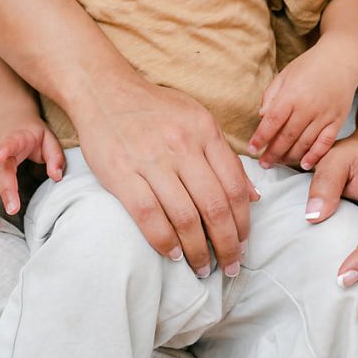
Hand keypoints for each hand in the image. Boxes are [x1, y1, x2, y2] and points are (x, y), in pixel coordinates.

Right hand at [0, 118, 64, 223]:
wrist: (13, 116)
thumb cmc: (33, 133)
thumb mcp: (49, 139)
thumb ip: (55, 157)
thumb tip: (57, 177)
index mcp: (18, 138)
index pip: (11, 143)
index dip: (4, 149)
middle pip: (0, 169)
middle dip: (5, 190)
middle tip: (12, 210)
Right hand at [73, 78, 259, 275]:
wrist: (104, 90)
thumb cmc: (153, 108)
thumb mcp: (196, 118)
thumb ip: (224, 155)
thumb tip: (253, 196)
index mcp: (204, 129)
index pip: (234, 184)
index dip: (243, 220)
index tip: (243, 242)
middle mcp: (182, 144)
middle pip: (215, 206)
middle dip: (227, 244)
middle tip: (230, 265)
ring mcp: (151, 159)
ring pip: (185, 217)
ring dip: (198, 250)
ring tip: (203, 267)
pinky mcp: (122, 173)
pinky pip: (150, 217)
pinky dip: (165, 242)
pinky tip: (173, 254)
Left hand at [248, 45, 356, 168]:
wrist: (341, 59)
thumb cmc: (309, 65)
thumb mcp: (284, 74)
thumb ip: (271, 95)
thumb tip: (262, 117)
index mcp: (291, 94)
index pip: (272, 122)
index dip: (261, 137)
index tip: (252, 149)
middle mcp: (308, 107)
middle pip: (287, 137)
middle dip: (273, 153)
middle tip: (264, 163)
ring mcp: (324, 115)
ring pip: (304, 143)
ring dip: (290, 156)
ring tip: (279, 163)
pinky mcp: (337, 121)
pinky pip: (325, 143)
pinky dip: (315, 156)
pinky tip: (305, 164)